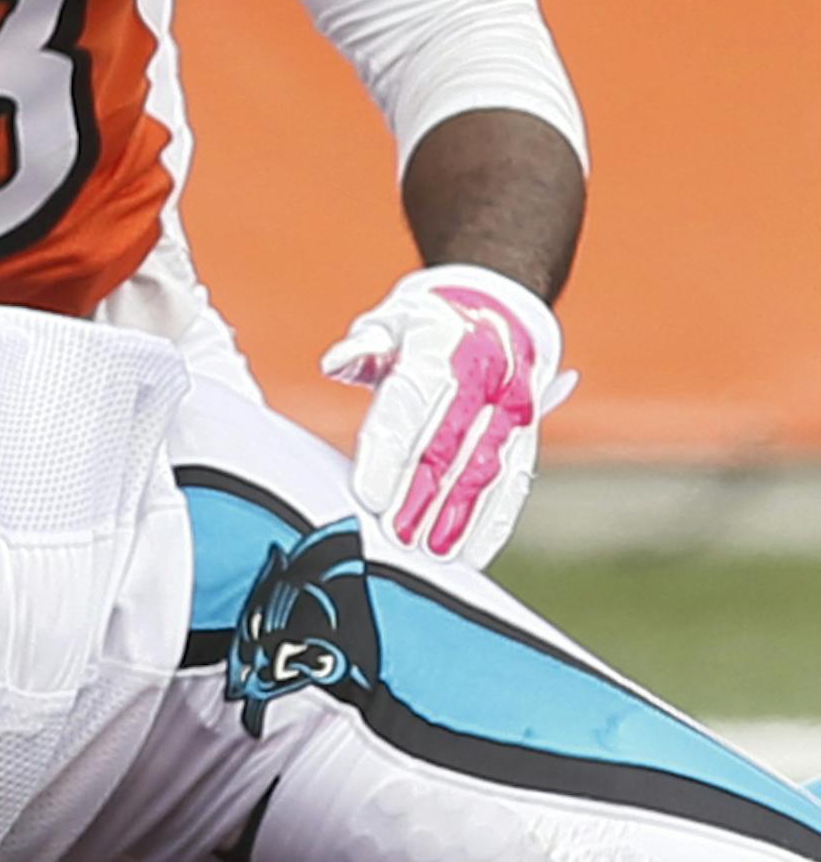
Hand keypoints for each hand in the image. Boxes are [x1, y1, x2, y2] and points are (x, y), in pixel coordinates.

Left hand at [321, 265, 574, 565]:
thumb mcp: (391, 321)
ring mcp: (510, 405)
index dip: (387, 452)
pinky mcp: (527, 432)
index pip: (408, 405)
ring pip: (483, 468)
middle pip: (446, 444)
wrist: (498, 308)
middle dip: (419, 494)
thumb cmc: (425, 325)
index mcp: (438, 345)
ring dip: (459, 515)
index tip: (366, 494)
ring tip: (431, 553)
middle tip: (394, 536)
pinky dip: (495, 519)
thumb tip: (334, 363)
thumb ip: (363, 346)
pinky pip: (515, 479)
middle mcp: (482, 375)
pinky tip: (473, 553)